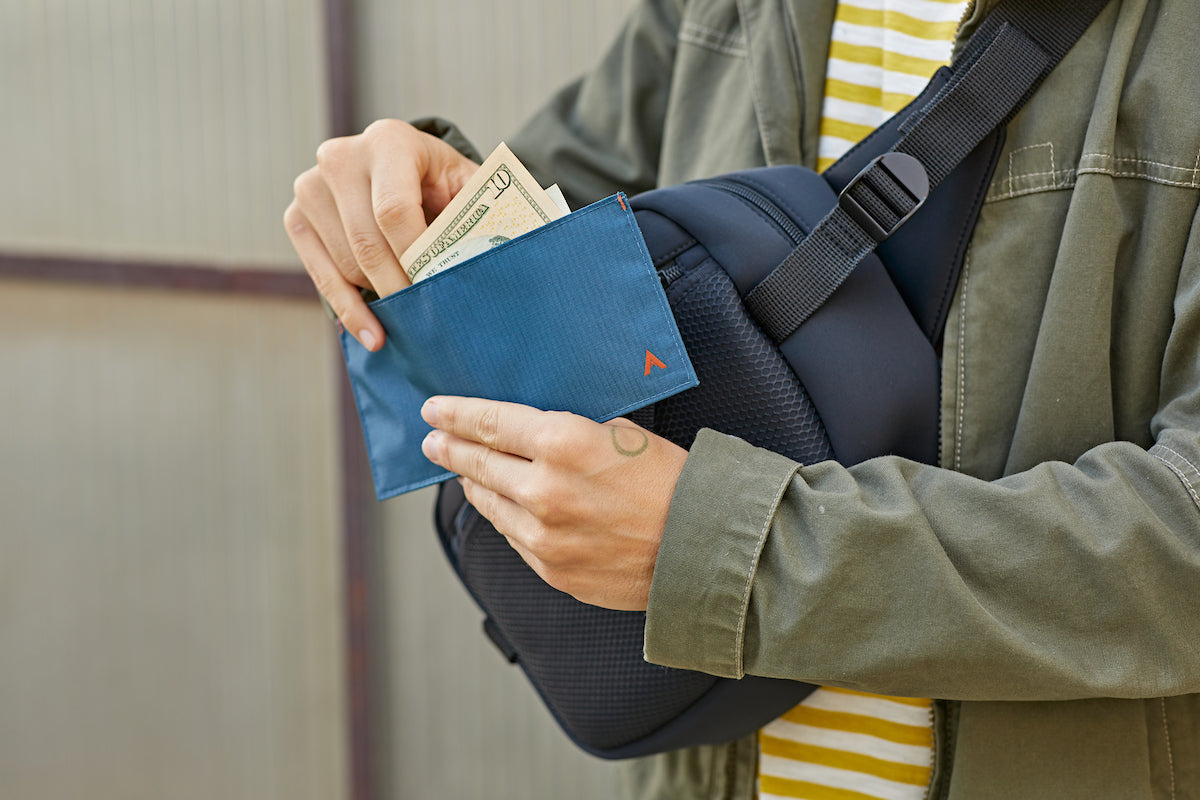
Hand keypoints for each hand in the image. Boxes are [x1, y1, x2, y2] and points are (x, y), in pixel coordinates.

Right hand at [283, 120, 479, 349]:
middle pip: (366, 241)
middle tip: (428, 319)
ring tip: (414, 316)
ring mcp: (311, 187)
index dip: (414, 257)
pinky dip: (349, 310)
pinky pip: (320, 275)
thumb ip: (478, 216)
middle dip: (399, 286)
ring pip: (346, 263)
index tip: (436, 291)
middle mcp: (341, 157)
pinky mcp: (296, 217)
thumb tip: (487, 261)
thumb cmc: (444, 185)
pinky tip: (373, 335)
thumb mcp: (470, 189)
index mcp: (390, 141)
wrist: (407, 173)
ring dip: (381, 295)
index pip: (393, 209)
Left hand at [420, 397, 688, 610]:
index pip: (489, 422)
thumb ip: (571, 429)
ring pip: (489, 503)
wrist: (703, 548)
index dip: (455, 414)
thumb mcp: (623, 432)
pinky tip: (503, 505)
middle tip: (433, 440)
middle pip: (477, 463)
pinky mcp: (551, 568)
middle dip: (450, 448)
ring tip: (463, 472)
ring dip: (472, 483)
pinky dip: (505, 516)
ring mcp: (543, 535)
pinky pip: (514, 536)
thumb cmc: (672, 482)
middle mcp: (543, 490)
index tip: (434, 410)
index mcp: (562, 443)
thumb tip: (534, 427)